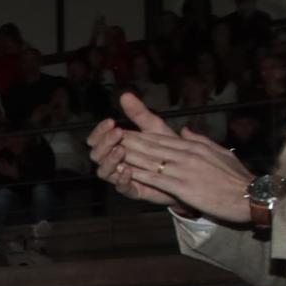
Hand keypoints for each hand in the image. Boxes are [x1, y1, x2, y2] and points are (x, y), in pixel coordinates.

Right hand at [87, 92, 184, 207]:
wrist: (190, 171)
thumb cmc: (171, 150)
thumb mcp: (155, 129)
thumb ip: (139, 114)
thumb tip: (125, 95)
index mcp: (118, 146)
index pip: (97, 139)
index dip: (99, 131)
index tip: (111, 122)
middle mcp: (117, 162)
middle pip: (96, 155)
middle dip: (103, 143)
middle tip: (117, 133)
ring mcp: (124, 177)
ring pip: (104, 172)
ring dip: (109, 160)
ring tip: (120, 150)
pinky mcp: (136, 191)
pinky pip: (122, 189)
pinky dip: (121, 180)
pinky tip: (128, 169)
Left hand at [118, 126, 252, 221]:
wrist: (250, 195)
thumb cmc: (237, 177)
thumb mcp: (220, 152)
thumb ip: (200, 141)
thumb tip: (185, 130)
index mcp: (194, 146)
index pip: (161, 139)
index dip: (139, 135)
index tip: (123, 132)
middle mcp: (187, 154)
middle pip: (151, 145)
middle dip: (128, 141)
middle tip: (108, 137)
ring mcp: (183, 169)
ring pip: (149, 159)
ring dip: (128, 155)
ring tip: (109, 150)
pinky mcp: (183, 186)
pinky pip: (155, 179)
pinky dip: (138, 174)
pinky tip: (123, 172)